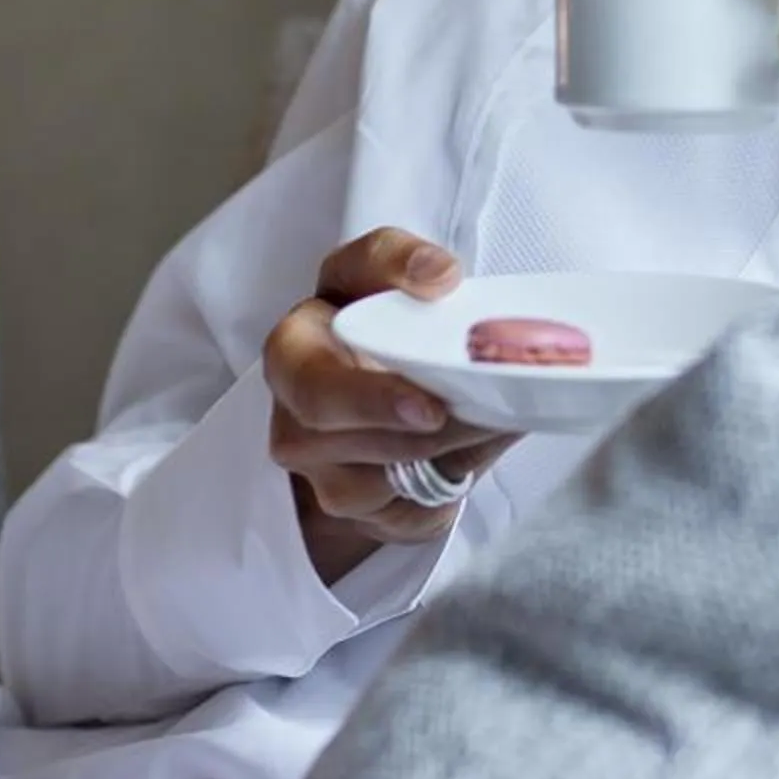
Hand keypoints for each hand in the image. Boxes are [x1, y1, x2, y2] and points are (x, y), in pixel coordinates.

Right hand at [262, 226, 516, 584]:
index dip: (369, 400)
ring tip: (486, 424)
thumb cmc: (377, 321)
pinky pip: (401, 518)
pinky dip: (441, 495)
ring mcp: (319, 475)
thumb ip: (399, 259)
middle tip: (473, 421)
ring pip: (373, 487)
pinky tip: (465, 460)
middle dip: (413, 436)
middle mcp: (292, 421)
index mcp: (293, 353)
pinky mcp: (356, 513)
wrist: (379, 381)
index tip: (429, 408)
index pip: (312, 382)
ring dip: (439, 460)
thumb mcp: (378, 273)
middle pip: (347, 446)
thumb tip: (438, 277)